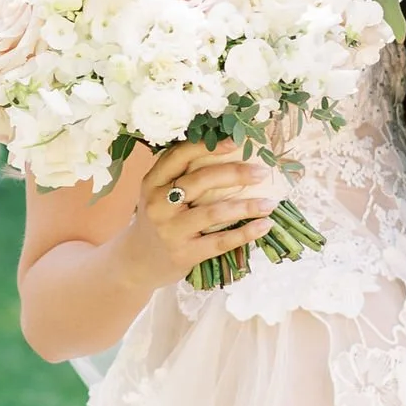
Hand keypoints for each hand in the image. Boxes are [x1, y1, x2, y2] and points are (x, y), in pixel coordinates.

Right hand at [128, 140, 279, 284]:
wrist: (135, 262)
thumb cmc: (157, 220)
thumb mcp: (157, 194)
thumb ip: (180, 175)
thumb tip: (225, 149)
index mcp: (152, 182)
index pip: (179, 156)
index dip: (208, 146)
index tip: (236, 142)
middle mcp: (158, 204)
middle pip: (200, 181)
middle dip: (235, 173)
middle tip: (262, 172)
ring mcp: (170, 230)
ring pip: (213, 212)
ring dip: (246, 206)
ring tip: (270, 203)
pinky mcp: (183, 253)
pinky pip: (219, 242)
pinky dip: (245, 233)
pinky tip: (264, 226)